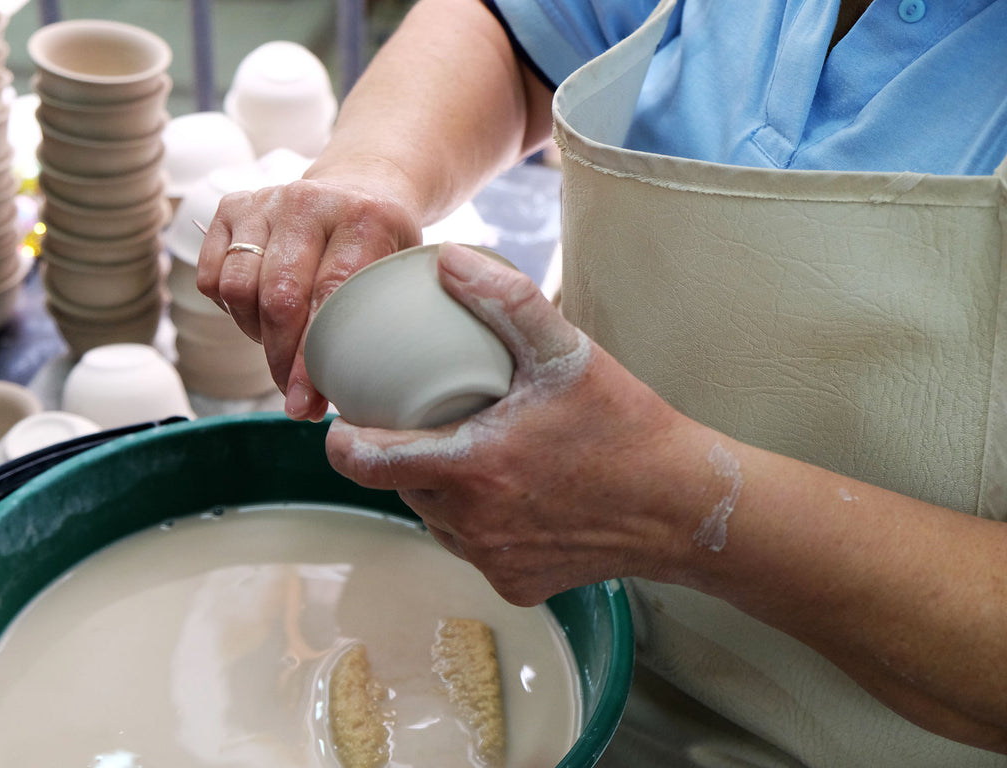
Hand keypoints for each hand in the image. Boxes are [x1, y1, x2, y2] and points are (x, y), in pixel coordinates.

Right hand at [196, 172, 421, 420]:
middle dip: (280, 360)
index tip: (304, 403)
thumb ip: (376, 328)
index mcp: (363, 218)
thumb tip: (327, 401)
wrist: (361, 188)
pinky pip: (211, 278)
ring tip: (282, 344)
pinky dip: (230, 310)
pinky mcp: (232, 206)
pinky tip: (260, 314)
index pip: (329, 297)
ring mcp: (266, 201)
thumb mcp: (398, 277)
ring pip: (238, 289)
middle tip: (291, 395)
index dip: (310, 359)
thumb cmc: (382, 247)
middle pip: (278, 297)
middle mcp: (310, 202)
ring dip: (255, 333)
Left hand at [325, 243, 697, 604]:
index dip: (343, 440)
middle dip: (403, 455)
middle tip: (430, 420)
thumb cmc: (626, 428)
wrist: (682, 507)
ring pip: (435, 519)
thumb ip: (505, 300)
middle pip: (401, 487)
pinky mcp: (515, 586)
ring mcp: (493, 561)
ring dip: (439, 488)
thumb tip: (447, 260)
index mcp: (473, 469)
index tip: (349, 420)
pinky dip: (477, 521)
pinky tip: (510, 494)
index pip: (364, 462)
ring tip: (473, 451)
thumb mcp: (567, 353)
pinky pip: (472, 549)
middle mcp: (473, 525)